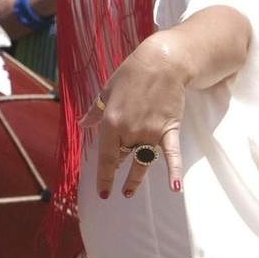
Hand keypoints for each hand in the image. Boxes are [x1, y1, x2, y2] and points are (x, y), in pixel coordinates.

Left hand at [89, 34, 188, 198]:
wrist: (161, 63)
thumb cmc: (131, 75)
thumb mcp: (107, 91)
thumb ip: (95, 111)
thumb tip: (82, 123)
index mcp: (111, 122)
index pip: (107, 157)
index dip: (104, 177)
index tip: (103, 194)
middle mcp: (130, 131)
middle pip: (124, 158)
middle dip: (120, 169)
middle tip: (121, 183)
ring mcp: (150, 132)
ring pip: (143, 160)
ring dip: (136, 178)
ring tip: (129, 192)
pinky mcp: (169, 129)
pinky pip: (172, 154)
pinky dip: (174, 171)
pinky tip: (176, 187)